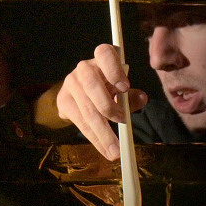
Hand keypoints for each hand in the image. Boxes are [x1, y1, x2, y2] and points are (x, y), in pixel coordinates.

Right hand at [57, 43, 147, 159]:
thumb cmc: (109, 87)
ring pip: (87, 109)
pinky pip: (80, 121)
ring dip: (102, 132)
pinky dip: (94, 138)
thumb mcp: (122, 88)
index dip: (114, 70)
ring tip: (115, 150)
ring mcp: (70, 84)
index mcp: (102, 57)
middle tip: (123, 123)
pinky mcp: (63, 101)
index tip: (124, 88)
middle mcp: (84, 68)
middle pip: (93, 86)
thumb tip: (142, 99)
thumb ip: (132, 95)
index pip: (105, 54)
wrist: (80, 93)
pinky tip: (104, 148)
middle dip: (108, 107)